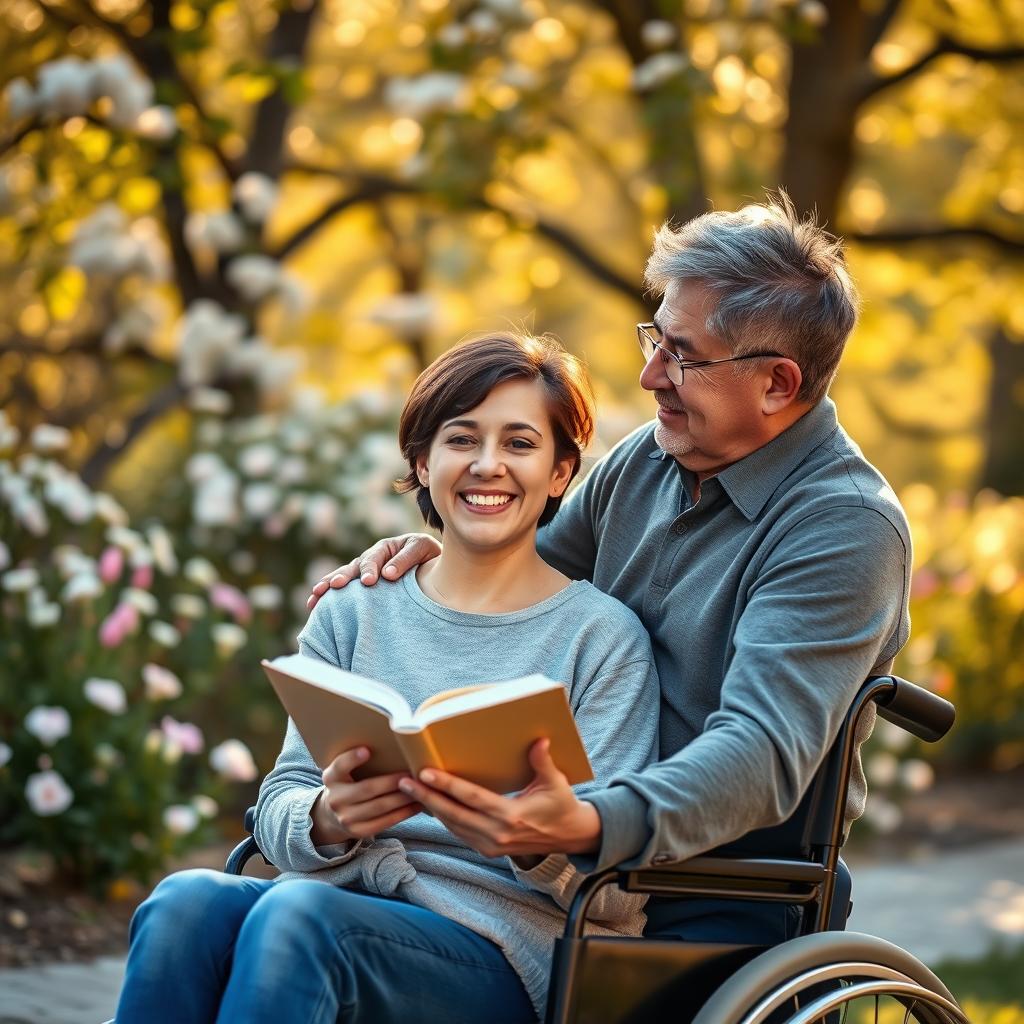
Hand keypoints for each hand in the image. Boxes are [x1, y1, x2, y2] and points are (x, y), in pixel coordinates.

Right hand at [306, 534, 441, 609]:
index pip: (374, 558)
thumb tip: (387, 575)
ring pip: (344, 577)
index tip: (368, 582)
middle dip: (342, 577)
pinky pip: (345, 590)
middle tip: (332, 587)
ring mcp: (364, 572)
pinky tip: (314, 605)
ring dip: (328, 585)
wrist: (433, 562)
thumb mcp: (421, 549)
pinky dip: (329, 596)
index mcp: (385, 548)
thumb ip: (405, 560)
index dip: (370, 569)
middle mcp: (371, 558)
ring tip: (315, 596)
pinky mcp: (363, 586)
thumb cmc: (428, 554)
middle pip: (352, 567)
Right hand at [312, 747, 419, 844]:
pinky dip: (404, 813)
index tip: (367, 750)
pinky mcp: (358, 832)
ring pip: (380, 806)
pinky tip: (417, 804)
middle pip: (368, 788)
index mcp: (331, 778)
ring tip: (421, 788)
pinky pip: (385, 822)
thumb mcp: (343, 771)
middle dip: (393, 781)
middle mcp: (335, 799)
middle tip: (413, 773)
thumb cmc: (348, 783)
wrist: (332, 815)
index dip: (352, 758)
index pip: (340, 766)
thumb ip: (356, 760)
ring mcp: (346, 818)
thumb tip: (391, 743)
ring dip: (403, 797)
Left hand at [397, 739, 601, 860]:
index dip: (446, 786)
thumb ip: (543, 762)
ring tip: (410, 790)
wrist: (570, 836)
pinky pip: (460, 833)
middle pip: (453, 814)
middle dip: (426, 798)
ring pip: (453, 825)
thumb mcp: (556, 782)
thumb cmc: (561, 804)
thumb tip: (539, 740)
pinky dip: (444, 819)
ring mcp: (492, 845)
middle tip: (403, 781)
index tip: (425, 773)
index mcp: (512, 815)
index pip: (471, 798)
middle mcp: (498, 834)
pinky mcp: (489, 850)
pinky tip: (431, 805)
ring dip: (430, 808)